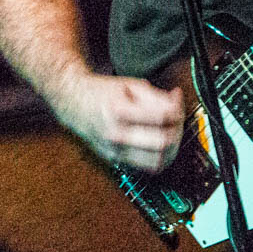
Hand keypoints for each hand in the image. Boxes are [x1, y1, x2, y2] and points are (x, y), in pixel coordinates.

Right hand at [51, 71, 185, 171]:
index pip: (162, 116)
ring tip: (172, 132)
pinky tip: (161, 143)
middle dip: (178, 128)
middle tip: (178, 117)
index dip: (177, 107)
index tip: (176, 98)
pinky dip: (161, 157)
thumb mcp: (129, 84)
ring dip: (173, 148)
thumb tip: (177, 104)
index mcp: (119, 111)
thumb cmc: (102, 92)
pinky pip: (147, 166)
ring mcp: (116, 151)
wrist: (74, 105)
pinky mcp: (117, 160)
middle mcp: (116, 135)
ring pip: (158, 161)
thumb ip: (156, 96)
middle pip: (163, 142)